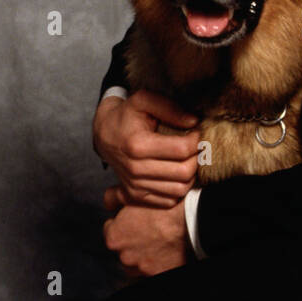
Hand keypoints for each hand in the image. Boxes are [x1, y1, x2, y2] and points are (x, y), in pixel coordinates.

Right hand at [93, 89, 199, 205]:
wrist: (104, 133)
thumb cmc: (127, 115)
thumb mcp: (144, 100)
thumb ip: (170, 108)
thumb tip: (193, 122)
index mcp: (137, 145)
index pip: (183, 149)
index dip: (197, 140)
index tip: (196, 132)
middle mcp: (135, 169)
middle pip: (184, 172)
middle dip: (197, 158)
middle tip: (196, 147)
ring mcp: (135, 185)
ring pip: (180, 189)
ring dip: (191, 174)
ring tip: (188, 159)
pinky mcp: (136, 195)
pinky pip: (169, 200)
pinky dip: (179, 188)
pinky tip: (177, 172)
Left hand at [103, 196, 190, 276]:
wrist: (191, 221)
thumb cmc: (164, 208)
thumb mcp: (133, 196)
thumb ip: (114, 198)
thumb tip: (108, 202)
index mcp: (114, 237)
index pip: (110, 230)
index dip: (122, 222)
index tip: (133, 219)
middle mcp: (124, 256)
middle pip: (123, 248)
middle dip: (132, 240)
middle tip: (148, 229)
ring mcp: (141, 267)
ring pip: (137, 262)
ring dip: (143, 255)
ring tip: (157, 242)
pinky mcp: (158, 274)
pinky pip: (153, 269)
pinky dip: (158, 262)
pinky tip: (166, 250)